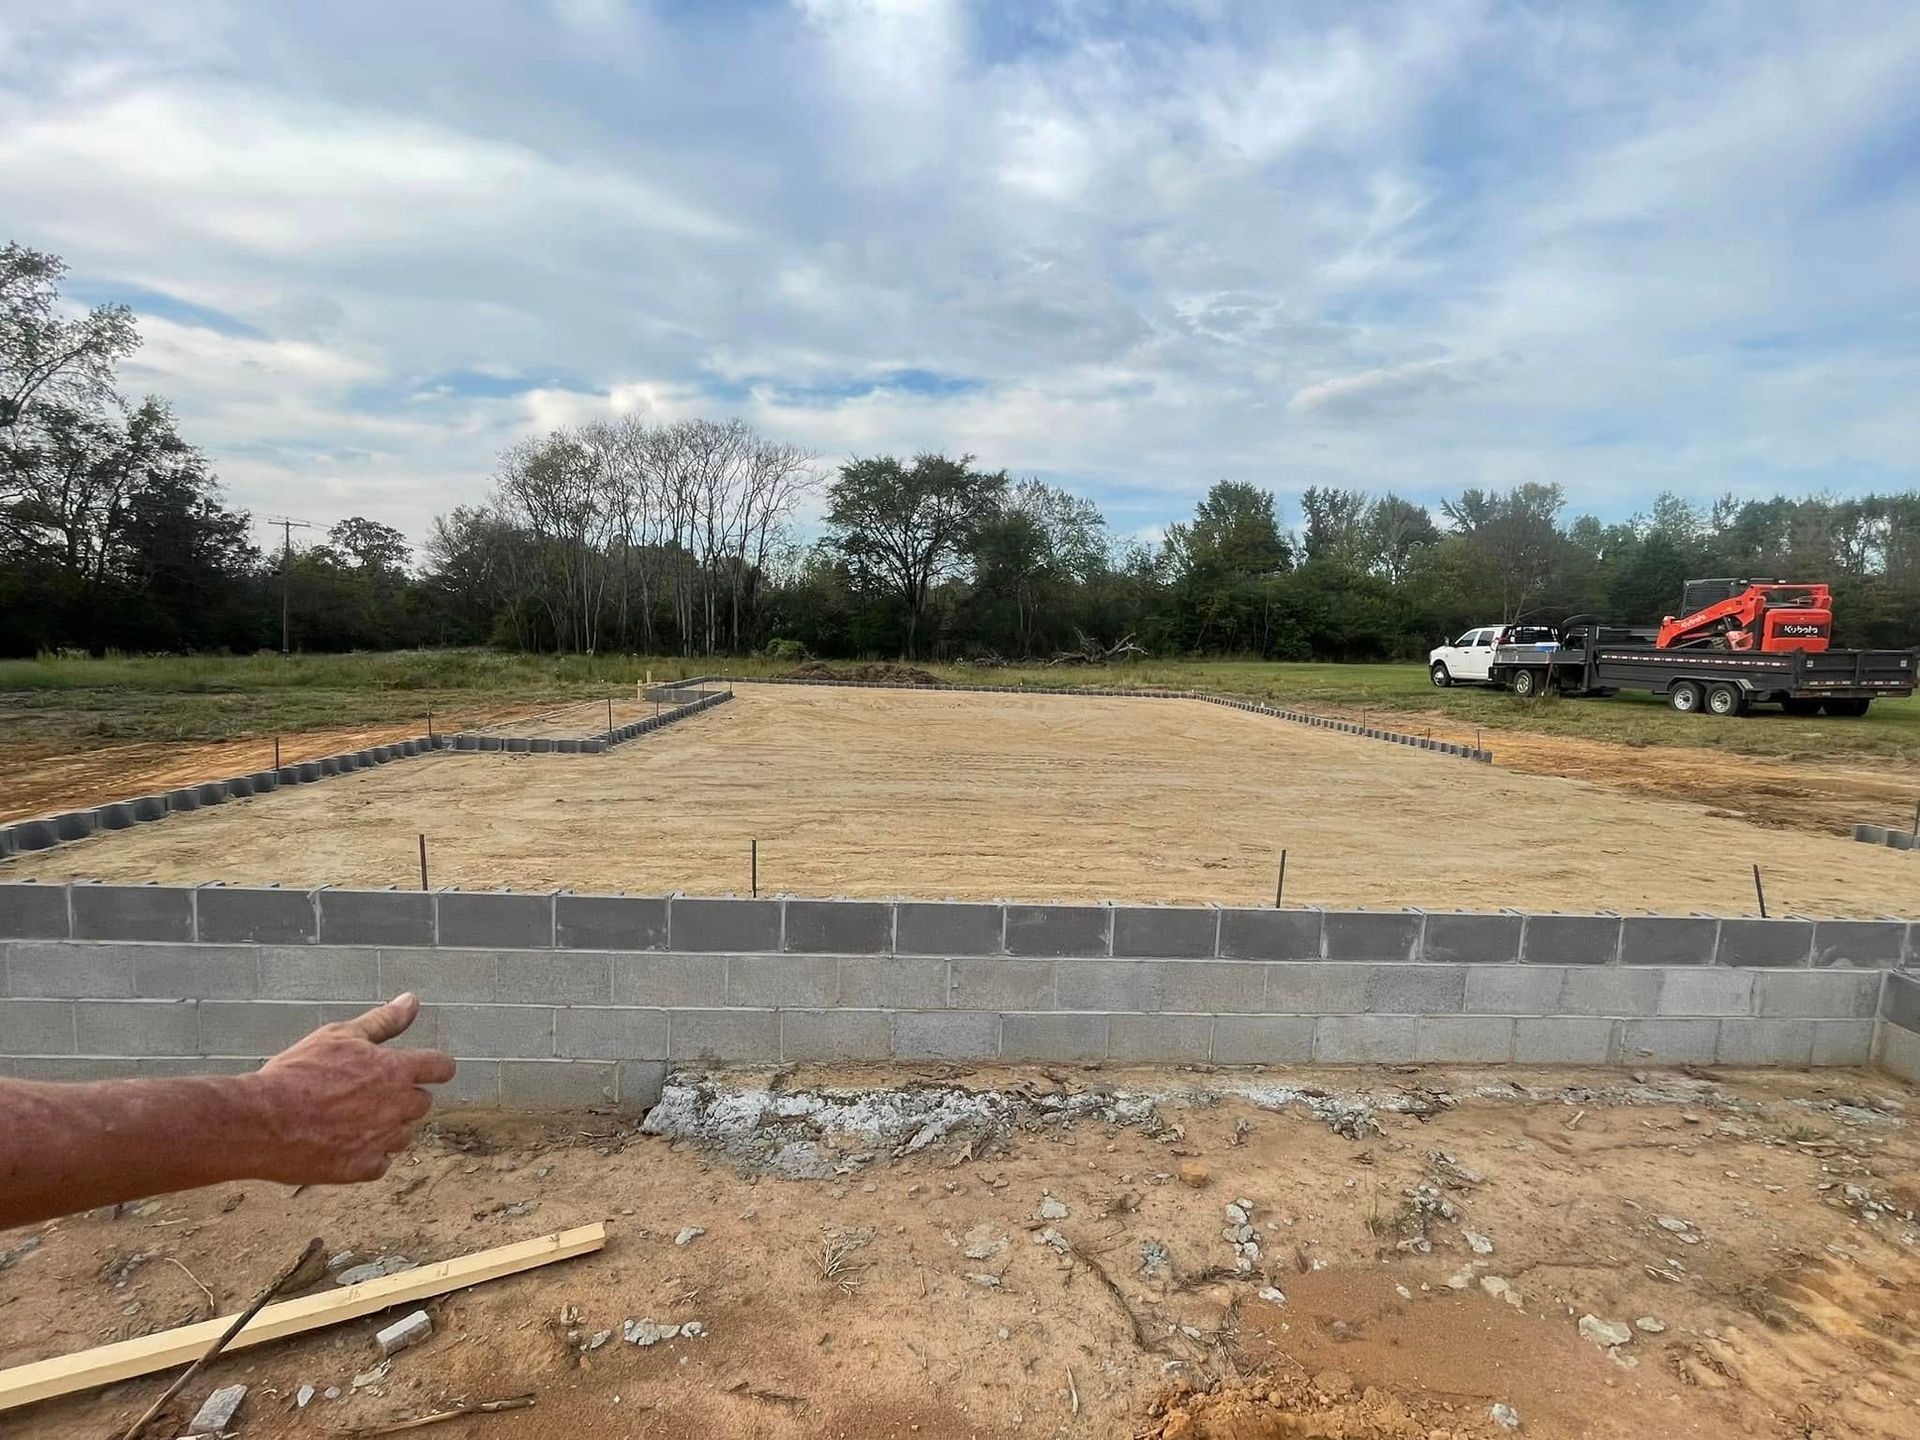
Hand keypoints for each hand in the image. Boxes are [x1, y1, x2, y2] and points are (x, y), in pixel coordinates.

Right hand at [247, 994, 455, 1184]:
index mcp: (395, 1070)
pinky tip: (341, 1143)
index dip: (435, 1068)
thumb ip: (382, 1021)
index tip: (426, 1070)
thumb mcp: (339, 1036)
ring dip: (386, 1127)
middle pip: (422, 1103)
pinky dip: (367, 1155)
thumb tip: (412, 1001)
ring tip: (346, 1119)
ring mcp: (382, 1140)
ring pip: (403, 1134)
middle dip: (402, 1098)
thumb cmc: (297, 1073)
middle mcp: (397, 1106)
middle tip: (364, 1094)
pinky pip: (381, 1163)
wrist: (260, 1121)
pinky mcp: (364, 1169)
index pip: (441, 1068)